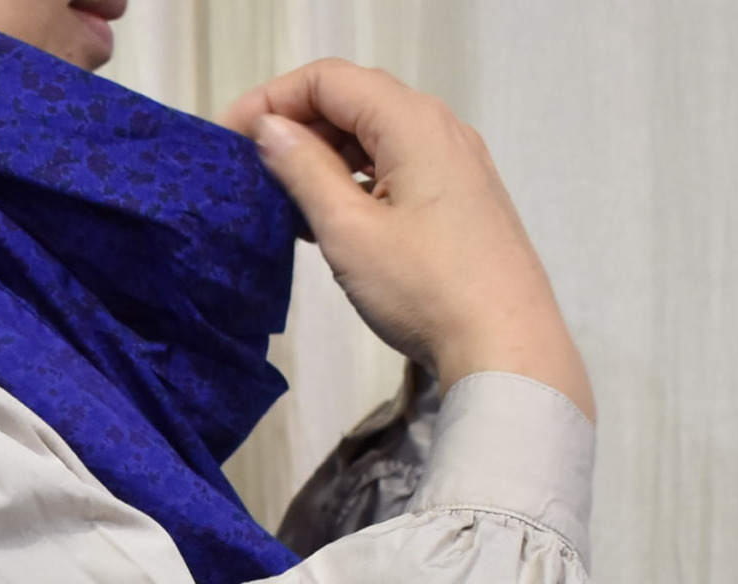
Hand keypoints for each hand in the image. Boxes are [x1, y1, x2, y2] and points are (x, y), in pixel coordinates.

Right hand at [223, 61, 594, 421]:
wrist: (506, 348)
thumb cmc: (427, 290)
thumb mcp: (349, 231)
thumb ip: (304, 171)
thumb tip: (271, 131)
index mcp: (412, 123)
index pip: (328, 80)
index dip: (272, 100)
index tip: (231, 139)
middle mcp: (440, 130)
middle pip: (354, 102)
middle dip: (297, 127)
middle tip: (251, 170)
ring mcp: (457, 166)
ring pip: (376, 138)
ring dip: (325, 158)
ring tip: (282, 201)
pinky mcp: (462, 202)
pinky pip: (398, 170)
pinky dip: (357, 183)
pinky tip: (329, 222)